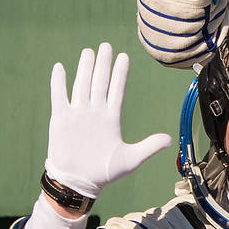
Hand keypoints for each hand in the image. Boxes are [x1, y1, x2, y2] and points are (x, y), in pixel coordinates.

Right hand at [45, 44, 172, 198]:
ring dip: (84, 68)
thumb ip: (149, 147)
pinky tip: (60, 67)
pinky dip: (59, 83)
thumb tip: (170, 140)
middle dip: (103, 63)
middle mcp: (95, 112)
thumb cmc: (104, 173)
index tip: (124, 57)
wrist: (78, 183)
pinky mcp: (61, 119)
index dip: (120, 73)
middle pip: (99, 81)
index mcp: (111, 118)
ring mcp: (78, 114)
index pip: (117, 89)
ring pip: (81, 84)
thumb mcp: (131, 159)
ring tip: (88, 51)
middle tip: (106, 45)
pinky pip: (59, 96)